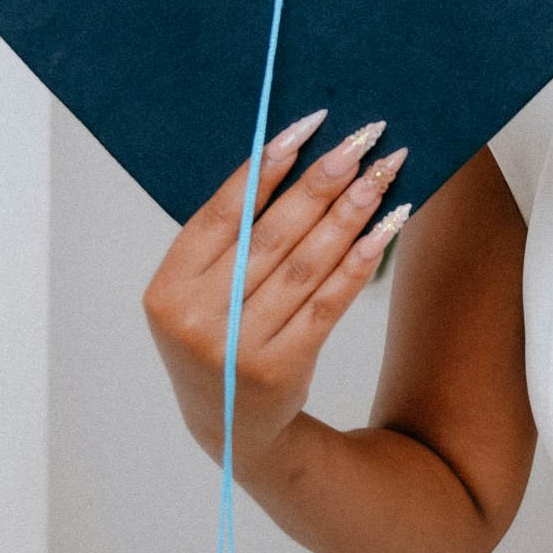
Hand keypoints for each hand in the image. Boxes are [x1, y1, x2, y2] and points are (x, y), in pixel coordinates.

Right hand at [143, 110, 410, 476]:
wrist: (231, 427)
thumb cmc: (219, 337)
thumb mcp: (199, 294)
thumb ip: (227, 240)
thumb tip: (288, 154)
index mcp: (166, 290)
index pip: (222, 214)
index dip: (265, 166)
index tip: (308, 125)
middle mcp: (195, 320)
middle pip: (270, 234)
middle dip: (322, 180)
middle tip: (362, 139)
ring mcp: (238, 349)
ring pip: (304, 264)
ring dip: (350, 213)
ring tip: (383, 173)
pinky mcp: (281, 369)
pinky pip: (328, 303)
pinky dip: (359, 261)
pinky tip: (386, 227)